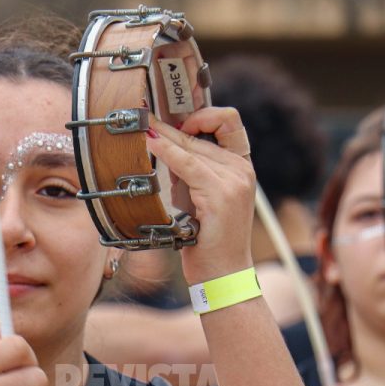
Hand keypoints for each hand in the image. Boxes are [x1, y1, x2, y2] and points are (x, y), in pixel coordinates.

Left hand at [146, 109, 255, 283]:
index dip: (203, 112)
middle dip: (171, 123)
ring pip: (192, 145)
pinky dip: (167, 150)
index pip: (228, 121)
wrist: (223, 273)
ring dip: (164, 135)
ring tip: (143, 129)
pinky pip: (187, 163)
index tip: (177, 119)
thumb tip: (163, 140)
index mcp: (241, 166)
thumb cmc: (207, 238)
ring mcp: (234, 180)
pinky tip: (151, 143)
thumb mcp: (198, 194)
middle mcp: (242, 169)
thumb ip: (188, 167)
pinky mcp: (220, 194)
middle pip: (203, 131)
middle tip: (144, 115)